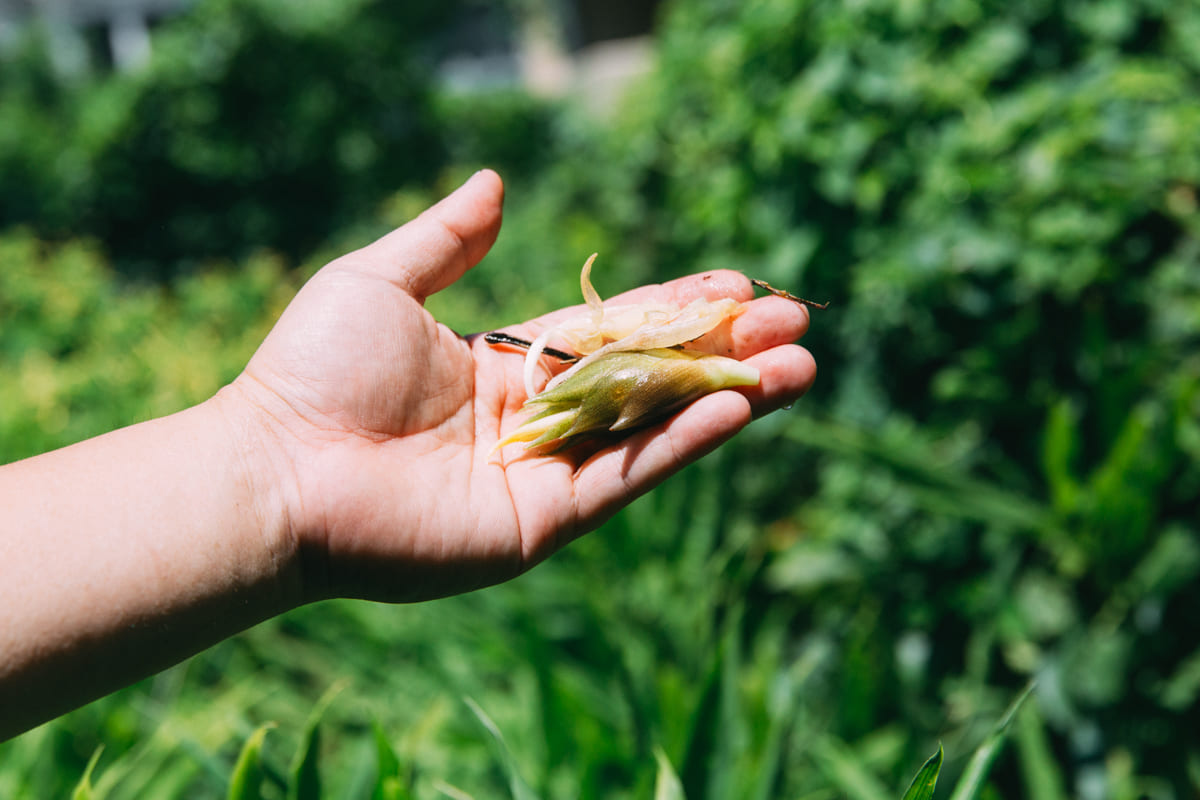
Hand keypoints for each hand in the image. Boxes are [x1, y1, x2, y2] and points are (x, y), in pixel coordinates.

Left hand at [228, 170, 815, 602]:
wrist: (278, 464)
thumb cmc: (314, 373)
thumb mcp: (382, 281)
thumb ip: (447, 239)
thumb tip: (495, 184)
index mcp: (509, 367)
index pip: (614, 332)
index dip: (675, 309)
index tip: (736, 285)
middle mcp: (539, 420)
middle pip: (651, 378)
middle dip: (722, 349)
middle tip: (793, 321)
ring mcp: (546, 473)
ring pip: (654, 427)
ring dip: (728, 396)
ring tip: (799, 364)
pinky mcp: (544, 520)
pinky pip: (626, 476)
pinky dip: (682, 441)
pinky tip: (737, 405)